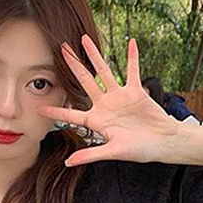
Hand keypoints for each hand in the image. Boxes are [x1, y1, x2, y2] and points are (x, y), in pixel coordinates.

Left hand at [37, 34, 180, 166]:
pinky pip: (133, 70)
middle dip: (73, 66)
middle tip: (62, 50)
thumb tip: (68, 163)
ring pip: (104, 71)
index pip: (72, 114)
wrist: (162, 142)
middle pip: (85, 82)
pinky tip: (130, 42)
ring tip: (84, 39)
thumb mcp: (113, 152)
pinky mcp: (135, 91)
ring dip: (95, 55)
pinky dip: (132, 57)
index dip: (56, 110)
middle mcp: (105, 106)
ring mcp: (119, 97)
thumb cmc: (139, 150)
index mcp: (98, 121)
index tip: (40, 106)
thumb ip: (90, 154)